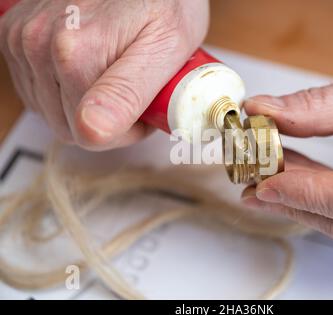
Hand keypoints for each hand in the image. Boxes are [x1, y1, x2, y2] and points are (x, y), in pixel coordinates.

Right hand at [0, 0, 208, 149]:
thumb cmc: (164, 2)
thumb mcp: (165, 49)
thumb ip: (127, 93)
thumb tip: (92, 131)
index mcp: (74, 52)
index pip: (89, 134)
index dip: (126, 128)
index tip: (147, 107)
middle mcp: (39, 43)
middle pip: (68, 124)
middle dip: (108, 117)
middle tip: (136, 89)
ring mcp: (23, 39)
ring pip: (52, 110)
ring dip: (86, 102)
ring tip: (116, 72)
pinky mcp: (16, 37)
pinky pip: (38, 91)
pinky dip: (65, 88)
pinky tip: (90, 65)